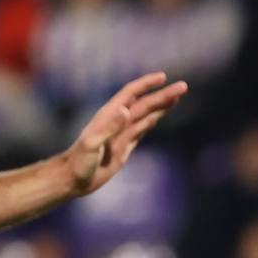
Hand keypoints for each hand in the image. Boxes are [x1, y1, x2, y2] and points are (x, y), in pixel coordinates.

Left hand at [64, 72, 186, 196]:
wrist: (73, 179)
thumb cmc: (79, 162)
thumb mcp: (92, 144)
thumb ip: (109, 127)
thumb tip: (127, 110)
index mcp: (109, 116)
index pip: (131, 94)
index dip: (147, 84)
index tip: (163, 78)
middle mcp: (117, 121)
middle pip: (145, 104)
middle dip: (164, 95)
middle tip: (183, 87)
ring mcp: (122, 134)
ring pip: (146, 115)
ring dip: (162, 105)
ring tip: (177, 96)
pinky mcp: (125, 147)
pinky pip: (142, 129)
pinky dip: (153, 120)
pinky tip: (160, 115)